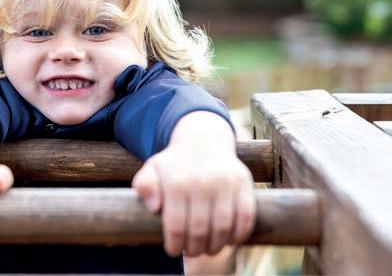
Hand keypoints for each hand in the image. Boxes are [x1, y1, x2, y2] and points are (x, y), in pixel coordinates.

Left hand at [132, 112, 255, 256]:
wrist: (203, 140)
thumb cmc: (175, 164)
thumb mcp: (152, 169)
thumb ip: (145, 185)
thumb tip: (153, 207)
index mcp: (176, 182)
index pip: (176, 227)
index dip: (175, 245)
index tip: (173, 250)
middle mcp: (202, 182)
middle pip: (200, 231)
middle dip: (195, 249)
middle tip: (191, 252)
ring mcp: (225, 182)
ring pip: (223, 228)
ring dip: (216, 246)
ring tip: (209, 249)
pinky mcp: (244, 183)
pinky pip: (246, 217)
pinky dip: (239, 234)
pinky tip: (230, 240)